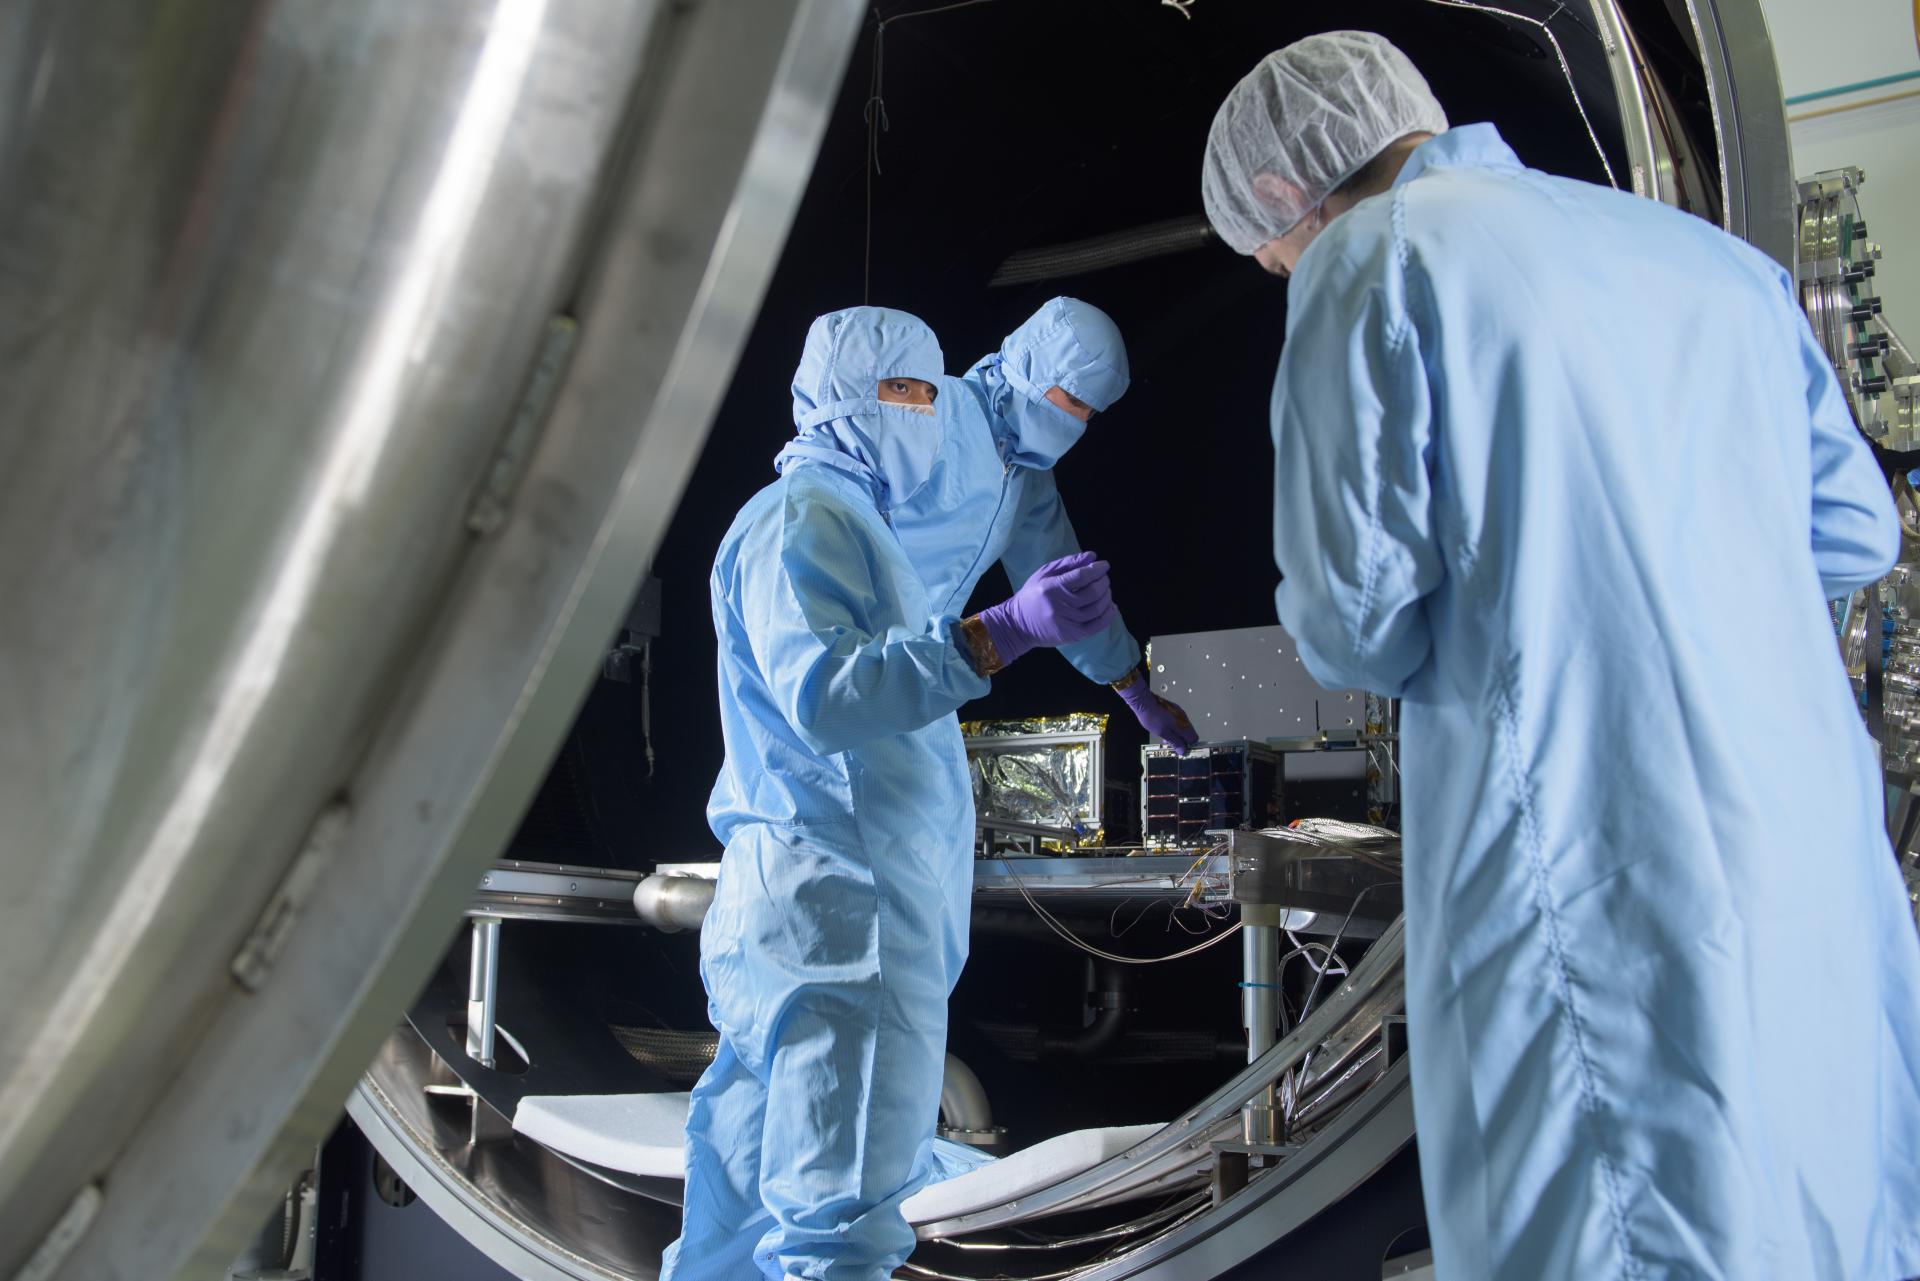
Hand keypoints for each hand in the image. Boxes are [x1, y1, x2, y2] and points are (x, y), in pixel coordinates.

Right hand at [976, 551, 1115, 668]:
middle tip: (1104, 578)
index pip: (1081, 576)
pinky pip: (1097, 626)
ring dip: (1107, 596)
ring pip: (1097, 608)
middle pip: (1092, 592)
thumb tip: (1093, 557)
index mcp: (1052, 588)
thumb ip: (1068, 563)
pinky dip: (1108, 615)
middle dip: (1104, 582)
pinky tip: (1111, 607)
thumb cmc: (1032, 595)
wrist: (1018, 625)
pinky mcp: (1073, 635)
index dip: (1097, 569)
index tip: (1104, 566)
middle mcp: (1061, 606)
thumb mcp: (1044, 574)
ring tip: (1106, 590)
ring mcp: (1068, 623)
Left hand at [1117, 677, 1197, 752]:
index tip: (1180, 749)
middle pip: (1188, 733)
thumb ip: (1174, 742)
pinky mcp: (1173, 709)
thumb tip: (1183, 750)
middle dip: (1181, 740)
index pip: (1194, 738)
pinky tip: (1163, 728)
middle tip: (1170, 744)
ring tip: (1165, 738)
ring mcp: (1179, 712)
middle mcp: (1184, 718)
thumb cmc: (1152, 717)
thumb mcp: (1163, 733)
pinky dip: (1173, 727)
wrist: (1144, 701)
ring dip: (1176, 734)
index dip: (1188, 745)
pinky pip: (1177, 721)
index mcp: (1183, 725)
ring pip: (1182, 727)